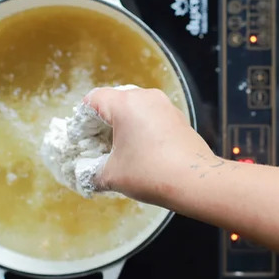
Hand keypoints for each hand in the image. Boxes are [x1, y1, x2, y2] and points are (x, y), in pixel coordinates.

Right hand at [83, 86, 212, 202]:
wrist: (195, 181)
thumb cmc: (150, 173)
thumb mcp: (111, 175)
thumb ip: (91, 171)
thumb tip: (86, 174)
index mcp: (126, 103)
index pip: (94, 99)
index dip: (83, 119)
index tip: (83, 140)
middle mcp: (146, 97)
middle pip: (115, 101)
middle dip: (103, 122)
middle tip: (99, 146)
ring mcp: (165, 105)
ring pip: (135, 108)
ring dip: (124, 125)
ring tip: (121, 150)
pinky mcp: (178, 117)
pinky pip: (152, 116)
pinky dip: (142, 128)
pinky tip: (143, 151)